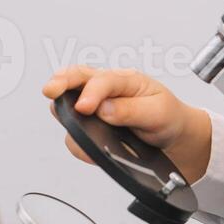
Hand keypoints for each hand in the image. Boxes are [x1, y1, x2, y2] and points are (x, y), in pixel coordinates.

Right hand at [42, 65, 211, 181]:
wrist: (173, 138)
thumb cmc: (168, 117)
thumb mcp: (159, 112)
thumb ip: (132, 110)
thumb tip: (104, 110)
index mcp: (126, 80)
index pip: (104, 80)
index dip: (92, 93)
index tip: (85, 108)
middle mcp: (107, 90)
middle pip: (77, 77)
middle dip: (61, 82)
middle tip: (51, 91)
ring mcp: (97, 108)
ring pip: (69, 100)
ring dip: (61, 106)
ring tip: (60, 112)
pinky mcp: (92, 127)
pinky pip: (76, 131)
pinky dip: (75, 137)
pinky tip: (84, 145)